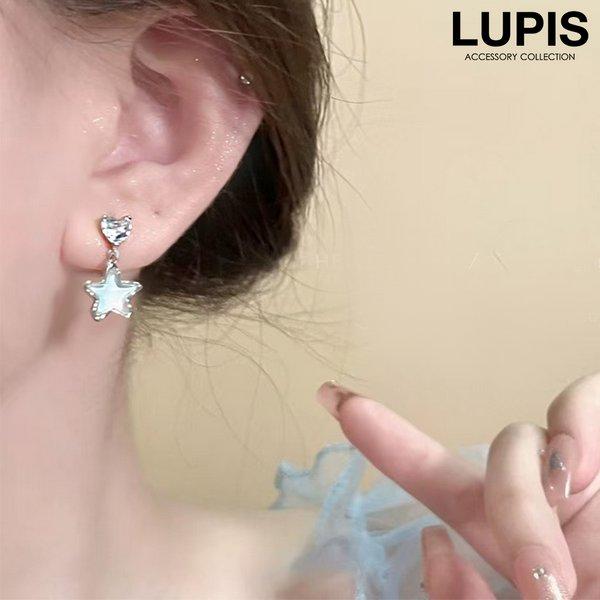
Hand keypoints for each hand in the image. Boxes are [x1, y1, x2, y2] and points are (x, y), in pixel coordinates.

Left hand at [317, 373, 599, 598]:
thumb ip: (473, 599)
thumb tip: (430, 544)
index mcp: (515, 547)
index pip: (433, 484)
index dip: (385, 440)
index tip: (331, 398)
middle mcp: (541, 506)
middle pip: (469, 469)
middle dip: (470, 488)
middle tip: (519, 560)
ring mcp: (580, 473)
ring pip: (515, 439)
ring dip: (530, 489)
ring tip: (572, 532)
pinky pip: (575, 401)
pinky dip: (575, 429)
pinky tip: (588, 470)